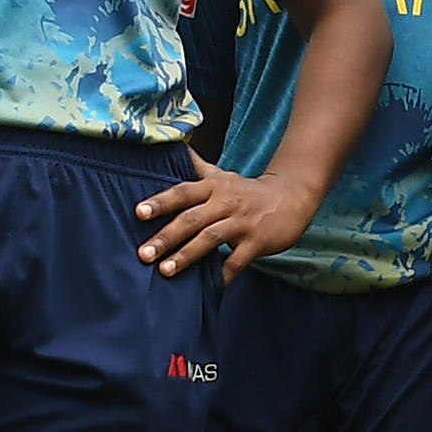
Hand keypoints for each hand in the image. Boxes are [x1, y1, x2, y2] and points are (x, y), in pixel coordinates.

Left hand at [132, 158, 318, 278]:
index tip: (139, 212)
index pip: (183, 192)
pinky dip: (223, 275)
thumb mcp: (221, 174)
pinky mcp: (258, 241)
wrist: (292, 196)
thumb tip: (172, 144)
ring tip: (165, 270)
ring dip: (187, 255)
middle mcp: (225, 202)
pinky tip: (209, 287)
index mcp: (213, 186)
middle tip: (143, 253)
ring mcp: (242, 222)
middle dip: (166, 236)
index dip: (161, 201)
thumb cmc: (247, 190)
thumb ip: (195, 165)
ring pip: (211, 238)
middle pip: (192, 218)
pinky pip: (237, 261)